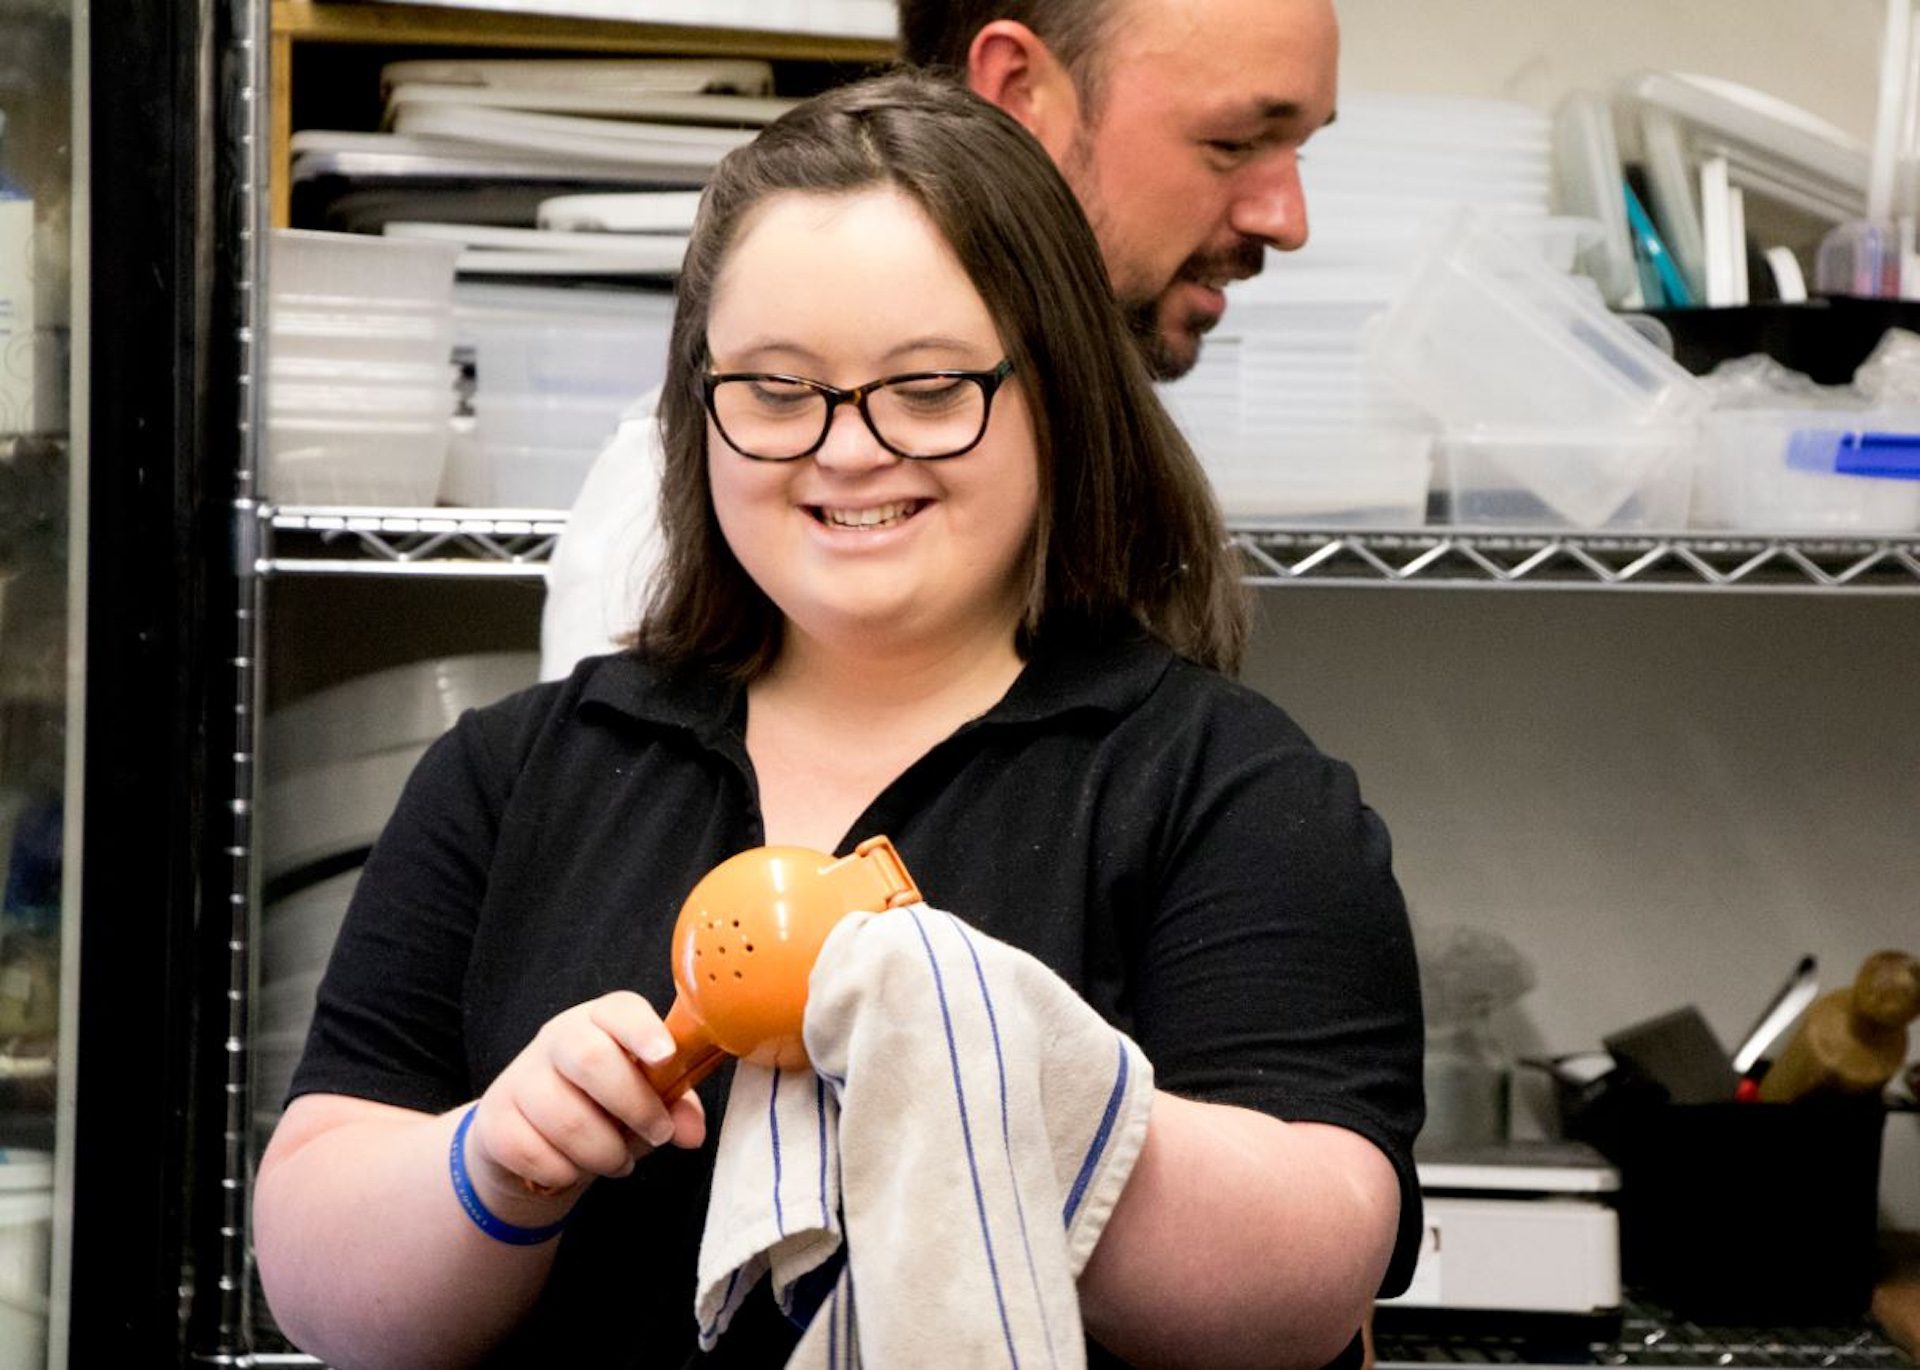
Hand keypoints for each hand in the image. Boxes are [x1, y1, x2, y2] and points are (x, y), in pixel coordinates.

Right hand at [464, 991, 707, 1222]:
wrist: (531, 1138)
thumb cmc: (602, 1107)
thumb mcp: (645, 1101)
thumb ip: (676, 1108)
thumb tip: (691, 1134)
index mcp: (601, 1021)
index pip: (620, 1010)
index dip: (643, 1031)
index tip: (665, 1057)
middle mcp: (557, 1039)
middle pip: (589, 1057)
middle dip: (633, 1104)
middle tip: (658, 1134)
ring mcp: (520, 1077)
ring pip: (566, 1117)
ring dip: (603, 1152)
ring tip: (617, 1160)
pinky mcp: (494, 1119)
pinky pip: (533, 1153)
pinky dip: (564, 1172)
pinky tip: (572, 1169)